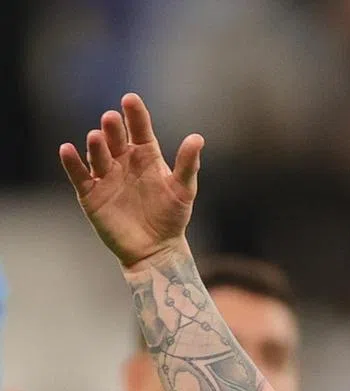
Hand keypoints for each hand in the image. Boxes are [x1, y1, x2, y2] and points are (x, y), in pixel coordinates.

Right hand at [59, 93, 204, 267]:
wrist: (156, 248)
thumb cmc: (172, 217)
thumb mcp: (184, 190)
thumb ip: (188, 165)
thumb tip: (197, 138)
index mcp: (146, 157)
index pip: (140, 130)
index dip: (135, 115)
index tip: (130, 99)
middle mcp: (124, 162)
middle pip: (116, 140)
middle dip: (113, 129)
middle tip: (111, 118)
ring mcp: (106, 177)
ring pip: (98, 155)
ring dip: (96, 145)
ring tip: (97, 137)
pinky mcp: (91, 194)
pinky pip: (80, 176)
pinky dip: (72, 163)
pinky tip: (68, 150)